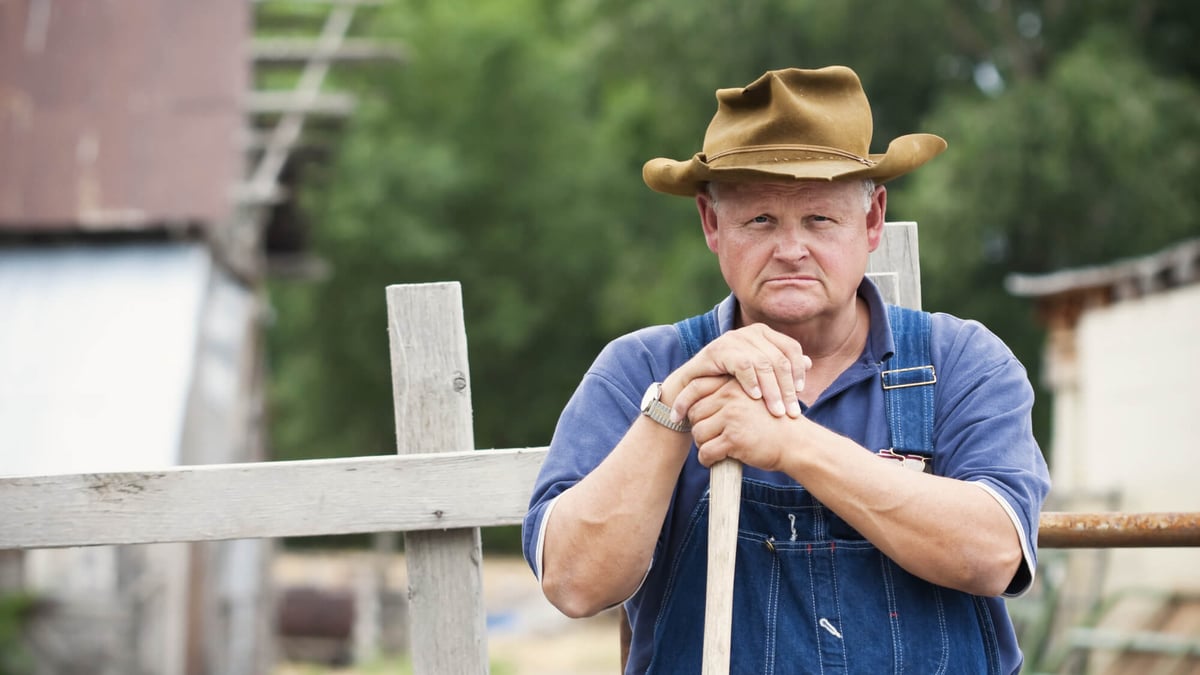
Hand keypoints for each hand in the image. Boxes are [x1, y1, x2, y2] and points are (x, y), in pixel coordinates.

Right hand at [667, 324, 810, 422]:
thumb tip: (810, 362)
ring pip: (763, 363)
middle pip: (779, 358)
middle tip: (791, 412)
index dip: (799, 371)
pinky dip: (751, 382)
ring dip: (772, 390)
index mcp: (764, 334)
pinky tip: (756, 398)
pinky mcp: (718, 350)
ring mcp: (733, 339)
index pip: (791, 349)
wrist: (691, 389)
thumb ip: (781, 368)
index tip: (801, 394)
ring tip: (776, 411)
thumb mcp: (758, 376)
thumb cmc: (728, 383)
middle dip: (787, 388)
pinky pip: (742, 365)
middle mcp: (750, 332)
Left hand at [688, 377, 804, 471]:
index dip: (681, 403)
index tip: (675, 416)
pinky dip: (707, 459)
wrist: (796, 442)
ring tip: (715, 449)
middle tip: (709, 438)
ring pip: (698, 433)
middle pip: (694, 412)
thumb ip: (728, 396)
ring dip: (703, 444)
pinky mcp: (734, 439)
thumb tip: (694, 403)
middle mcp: (731, 397)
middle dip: (698, 427)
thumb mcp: (752, 399)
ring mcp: (732, 417)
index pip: (696, 387)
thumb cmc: (772, 423)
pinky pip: (706, 451)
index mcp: (734, 384)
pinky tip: (715, 461)